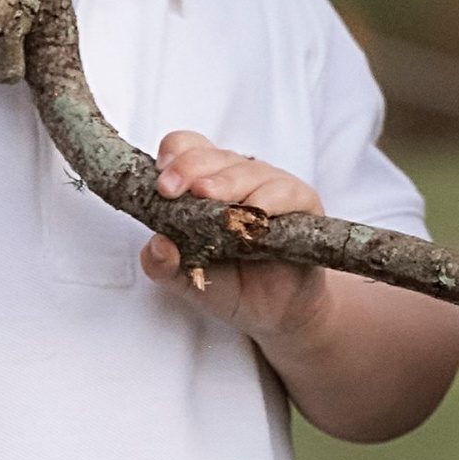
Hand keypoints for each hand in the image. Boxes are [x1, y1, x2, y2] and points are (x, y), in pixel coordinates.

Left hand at [142, 131, 326, 340]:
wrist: (277, 310)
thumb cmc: (231, 283)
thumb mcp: (187, 279)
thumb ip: (164, 265)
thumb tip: (156, 246)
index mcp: (205, 182)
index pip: (186, 149)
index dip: (172, 158)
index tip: (160, 184)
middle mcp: (236, 177)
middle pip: (211, 156)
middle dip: (188, 169)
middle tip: (170, 190)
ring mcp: (270, 185)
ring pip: (247, 172)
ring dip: (225, 184)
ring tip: (207, 196)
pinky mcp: (301, 201)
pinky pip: (285, 192)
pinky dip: (267, 202)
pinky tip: (253, 215)